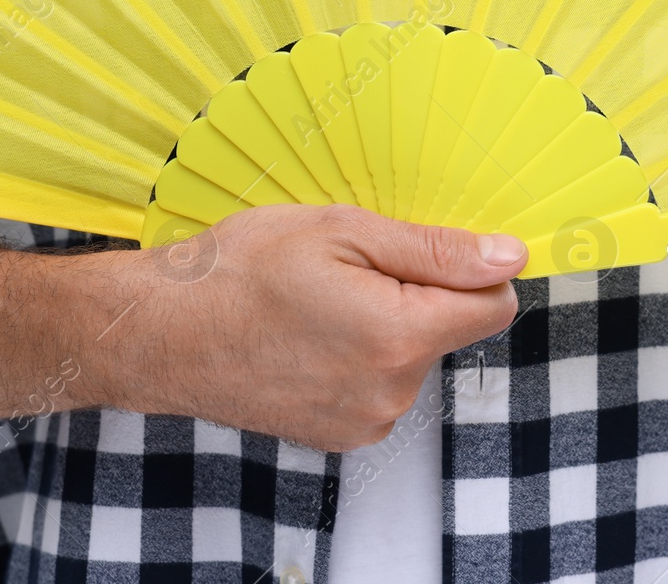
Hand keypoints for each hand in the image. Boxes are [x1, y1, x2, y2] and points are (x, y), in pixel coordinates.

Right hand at [0, 205, 526, 452]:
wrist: (159, 332)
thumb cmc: (238, 269)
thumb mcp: (341, 230)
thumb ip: (436, 250)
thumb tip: (509, 255)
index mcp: (400, 335)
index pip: (496, 303)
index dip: (472, 267)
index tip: (427, 249)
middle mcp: (393, 392)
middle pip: (452, 330)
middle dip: (419, 294)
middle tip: (348, 268)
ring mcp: (366, 422)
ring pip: (414, 358)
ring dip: (387, 327)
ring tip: (319, 303)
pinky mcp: (341, 437)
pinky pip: (381, 386)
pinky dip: (359, 359)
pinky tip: (308, 337)